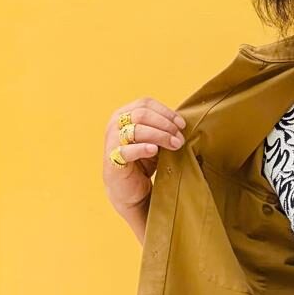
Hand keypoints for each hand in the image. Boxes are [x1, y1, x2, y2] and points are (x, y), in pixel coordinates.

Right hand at [102, 97, 186, 212]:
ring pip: (137, 129)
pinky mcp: (112, 161)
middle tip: (180, 138)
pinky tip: (154, 151)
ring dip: (160, 136)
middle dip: (166, 125)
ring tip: (175, 145)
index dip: (166, 112)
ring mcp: (111, 142)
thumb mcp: (155, 140)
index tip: (182, 125)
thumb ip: (163, 128)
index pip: (145, 103)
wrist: (131, 191)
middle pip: (142, 114)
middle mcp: (114, 125)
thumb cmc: (143, 160)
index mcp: (123, 115)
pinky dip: (142, 148)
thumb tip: (181, 123)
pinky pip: (126, 150)